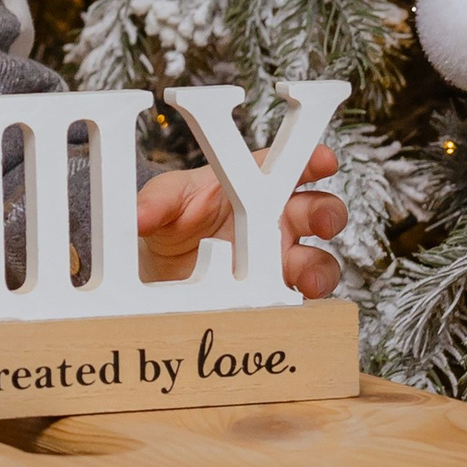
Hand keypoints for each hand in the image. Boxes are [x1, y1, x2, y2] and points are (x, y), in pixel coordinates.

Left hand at [135, 142, 346, 297]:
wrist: (158, 276)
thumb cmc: (170, 224)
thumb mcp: (161, 204)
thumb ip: (154, 205)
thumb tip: (138, 216)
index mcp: (252, 186)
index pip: (286, 167)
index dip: (311, 161)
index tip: (324, 161)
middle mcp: (273, 219)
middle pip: (316, 210)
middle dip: (327, 213)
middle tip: (322, 221)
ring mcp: (277, 258)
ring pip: (317, 258)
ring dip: (319, 266)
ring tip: (306, 278)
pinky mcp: (273, 293)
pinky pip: (297, 298)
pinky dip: (301, 304)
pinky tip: (291, 306)